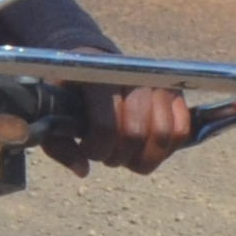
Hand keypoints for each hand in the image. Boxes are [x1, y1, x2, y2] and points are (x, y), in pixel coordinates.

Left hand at [50, 82, 196, 177]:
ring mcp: (157, 83)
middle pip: (135, 132)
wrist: (93, 64)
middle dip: (118, 155)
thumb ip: (60, 145)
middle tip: (107, 154)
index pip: (106, 125)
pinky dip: (166, 148)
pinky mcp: (175, 93)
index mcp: (97, 77)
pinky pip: (182, 130)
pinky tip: (147, 150)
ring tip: (127, 155)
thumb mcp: (53, 114)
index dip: (97, 148)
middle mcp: (132, 76)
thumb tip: (83, 170)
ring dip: (143, 156)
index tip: (88, 149)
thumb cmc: (70, 94)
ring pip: (162, 134)